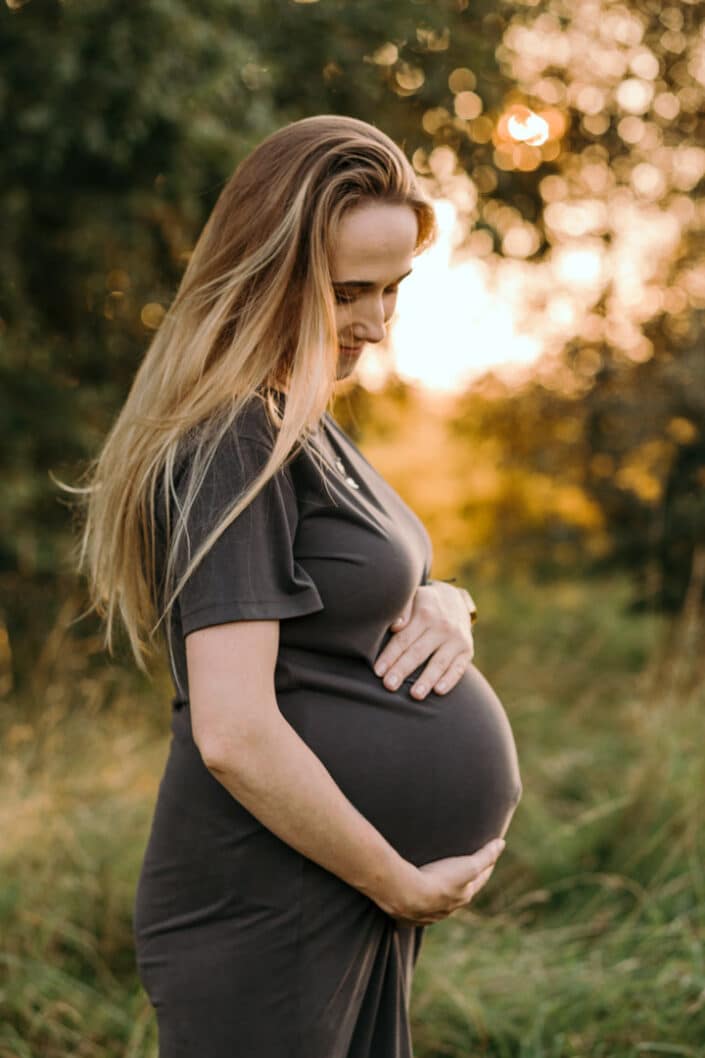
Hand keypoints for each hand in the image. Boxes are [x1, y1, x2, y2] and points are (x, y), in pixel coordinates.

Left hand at [374, 581, 474, 700]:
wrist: (455, 600)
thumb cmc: (425, 604)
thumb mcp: (414, 598)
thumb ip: (403, 610)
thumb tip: (395, 626)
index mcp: (424, 614)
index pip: (404, 639)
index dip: (390, 656)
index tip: (378, 671)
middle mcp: (442, 627)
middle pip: (418, 652)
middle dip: (402, 670)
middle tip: (389, 686)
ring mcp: (456, 639)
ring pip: (439, 663)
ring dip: (426, 680)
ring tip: (415, 695)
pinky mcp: (467, 650)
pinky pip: (459, 667)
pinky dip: (450, 680)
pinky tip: (439, 691)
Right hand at [386, 838, 505, 925]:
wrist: (407, 896)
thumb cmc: (439, 879)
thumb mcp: (468, 866)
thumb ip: (486, 855)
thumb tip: (502, 843)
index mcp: (464, 896)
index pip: (480, 880)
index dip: (485, 867)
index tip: (489, 858)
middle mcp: (450, 908)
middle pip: (461, 893)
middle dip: (464, 882)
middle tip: (464, 870)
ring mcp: (430, 914)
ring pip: (440, 902)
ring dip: (442, 894)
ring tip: (438, 883)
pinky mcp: (411, 916)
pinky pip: (420, 909)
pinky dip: (422, 902)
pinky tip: (416, 897)